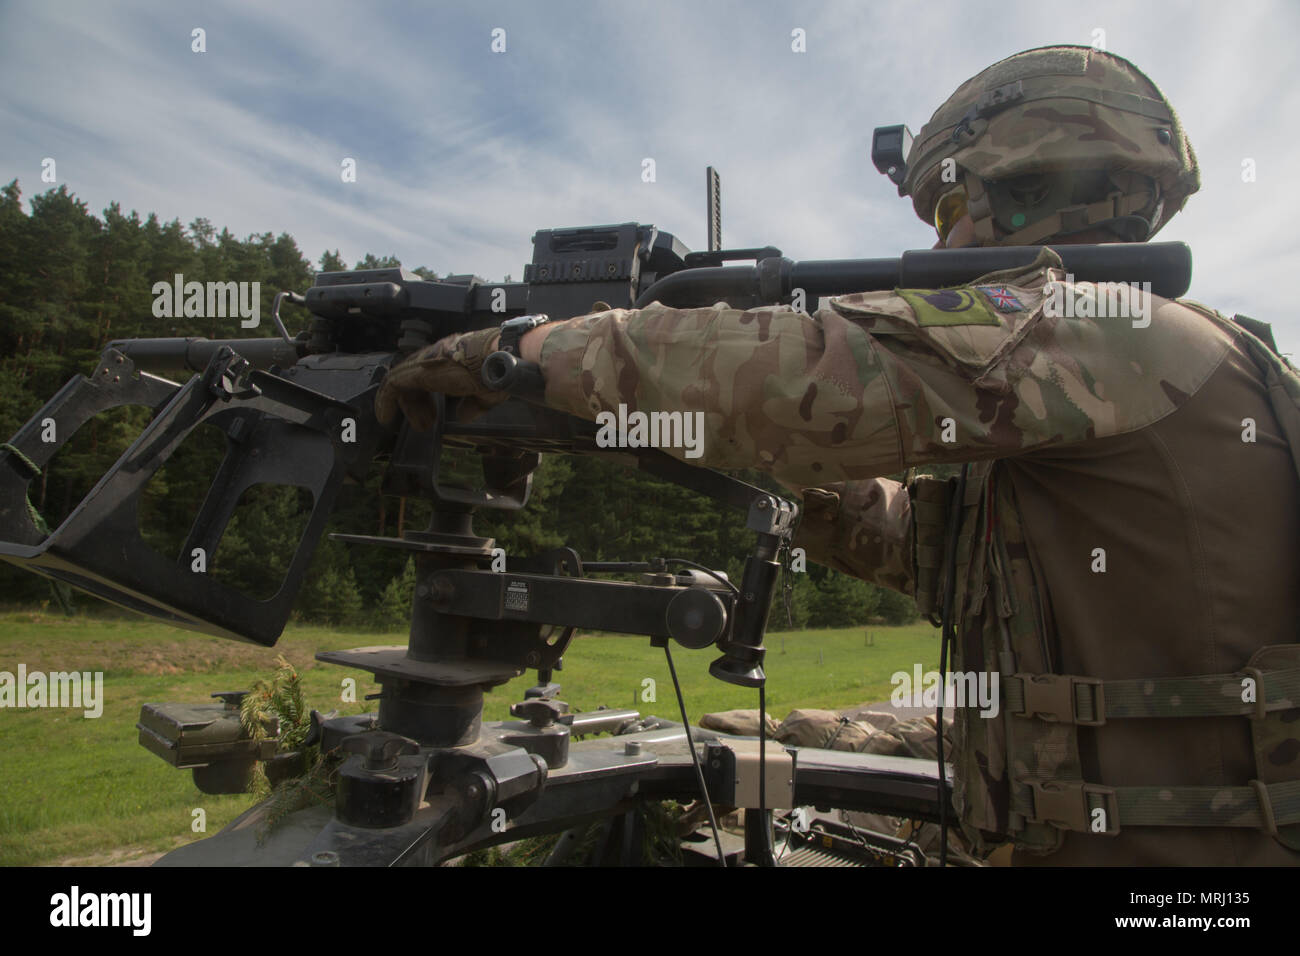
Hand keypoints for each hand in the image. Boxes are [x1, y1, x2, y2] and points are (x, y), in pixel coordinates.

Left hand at [374, 327, 505, 429]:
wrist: (497, 362)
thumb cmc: (497, 374)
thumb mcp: (484, 393)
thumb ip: (473, 404)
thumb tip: (464, 415)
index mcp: (450, 359)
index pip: (429, 376)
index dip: (426, 398)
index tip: (432, 416)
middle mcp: (435, 356)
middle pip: (414, 380)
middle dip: (417, 404)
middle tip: (424, 424)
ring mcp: (425, 363)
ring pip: (402, 382)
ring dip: (406, 406)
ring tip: (410, 425)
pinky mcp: (417, 371)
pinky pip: (393, 385)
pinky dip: (386, 401)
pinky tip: (385, 418)